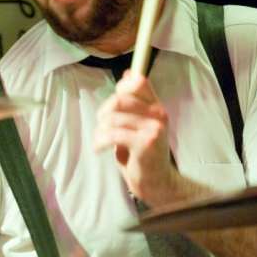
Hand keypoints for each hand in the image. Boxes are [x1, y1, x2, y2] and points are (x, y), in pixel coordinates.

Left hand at [93, 70, 173, 204]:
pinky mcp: (144, 144)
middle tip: (101, 125)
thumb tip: (129, 74)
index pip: (139, 82)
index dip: (121, 88)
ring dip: (100, 130)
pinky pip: (113, 134)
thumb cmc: (144, 154)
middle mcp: (158, 115)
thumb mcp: (140, 124)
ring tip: (100, 140)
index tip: (112, 104)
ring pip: (113, 118)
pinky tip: (98, 148)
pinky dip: (100, 141)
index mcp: (156, 108)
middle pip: (120, 99)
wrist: (158, 183)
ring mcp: (153, 129)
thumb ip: (134, 102)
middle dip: (103, 112)